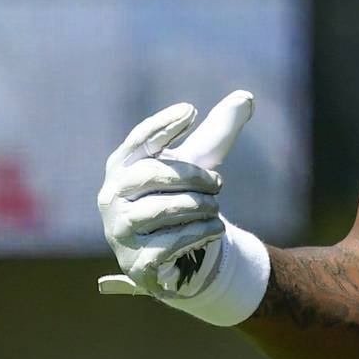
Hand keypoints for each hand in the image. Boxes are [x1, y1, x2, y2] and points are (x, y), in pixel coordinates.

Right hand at [97, 90, 253, 301]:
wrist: (178, 250)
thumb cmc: (182, 193)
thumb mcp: (199, 162)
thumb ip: (218, 131)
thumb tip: (246, 97)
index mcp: (123, 166)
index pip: (139, 139)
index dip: (163, 124)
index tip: (191, 110)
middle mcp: (112, 196)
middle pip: (153, 174)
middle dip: (194, 175)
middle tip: (219, 182)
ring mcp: (119, 231)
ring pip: (165, 208)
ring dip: (202, 206)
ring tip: (214, 208)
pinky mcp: (136, 261)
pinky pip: (174, 240)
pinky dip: (203, 231)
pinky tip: (214, 229)